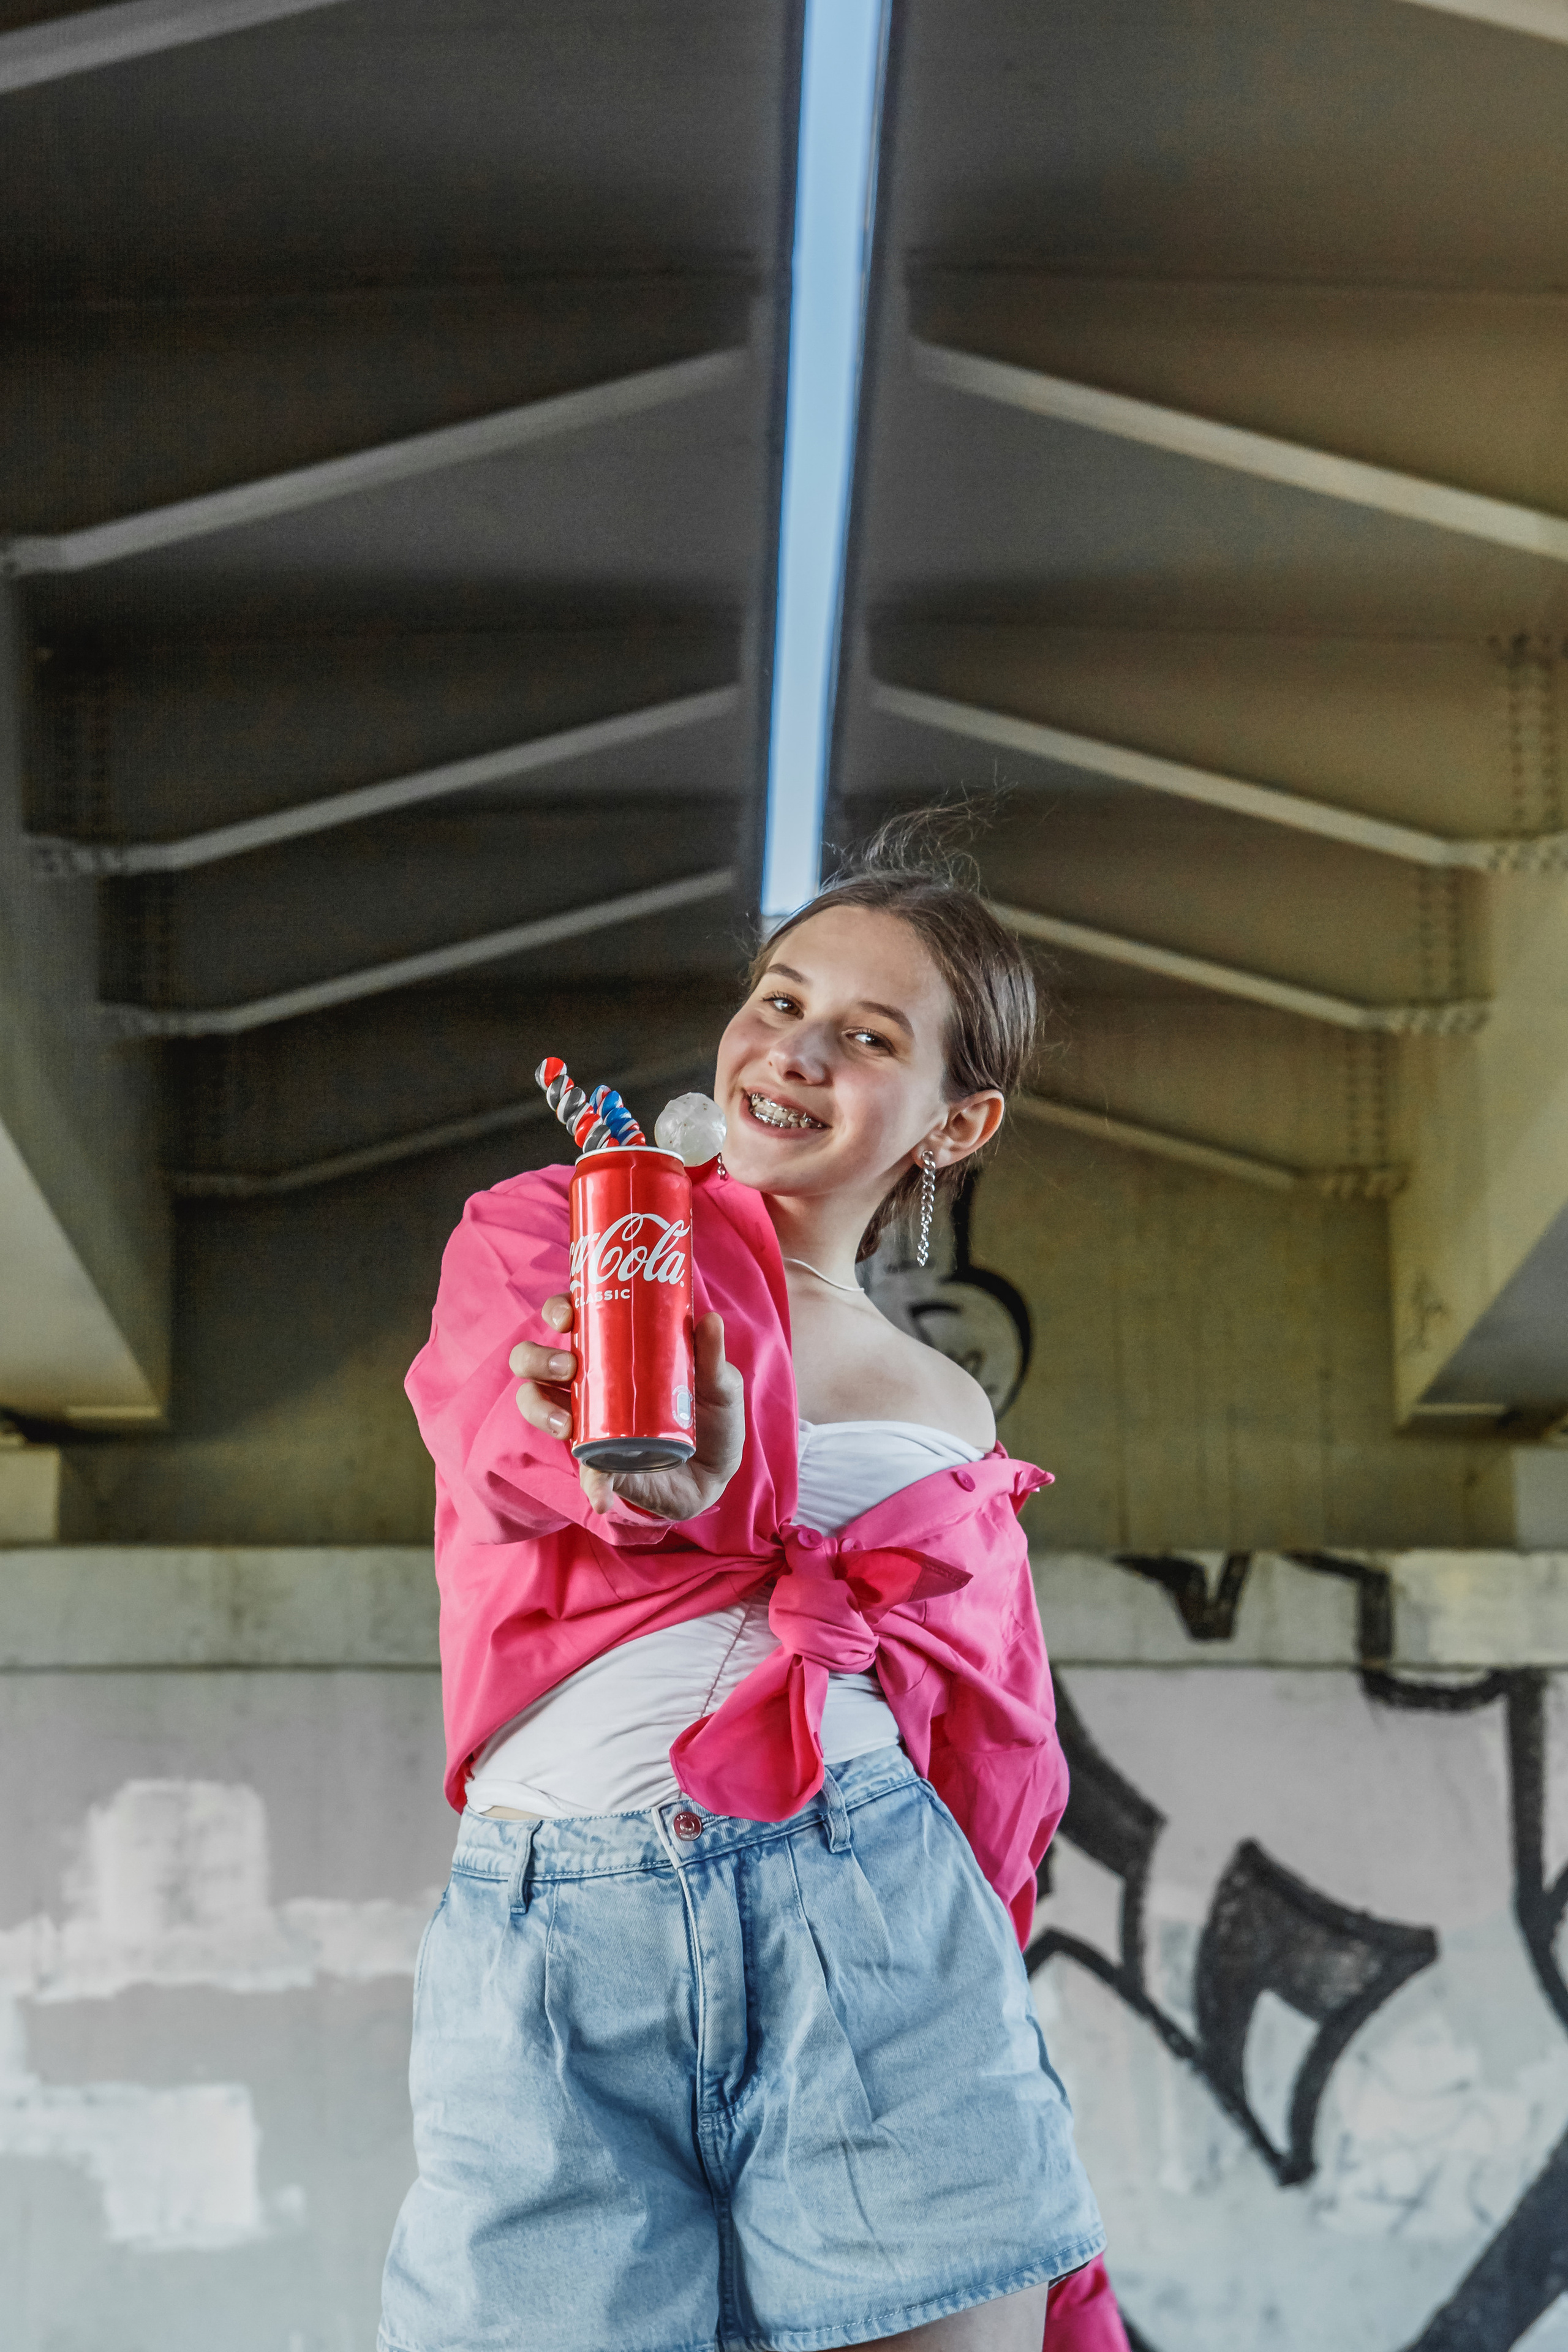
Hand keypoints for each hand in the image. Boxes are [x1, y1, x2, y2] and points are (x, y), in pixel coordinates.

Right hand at [510, 1294, 744, 1522]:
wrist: (717, 1474)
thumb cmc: (712, 1416)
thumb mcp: (719, 1385)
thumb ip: (713, 1357)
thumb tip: (710, 1321)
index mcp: (612, 1350)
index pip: (571, 1318)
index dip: (557, 1310)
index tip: (566, 1316)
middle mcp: (588, 1382)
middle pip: (535, 1360)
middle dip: (536, 1358)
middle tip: (568, 1368)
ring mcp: (586, 1423)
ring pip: (536, 1405)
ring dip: (540, 1410)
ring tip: (566, 1423)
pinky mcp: (598, 1463)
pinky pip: (583, 1472)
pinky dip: (590, 1483)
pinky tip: (602, 1494)